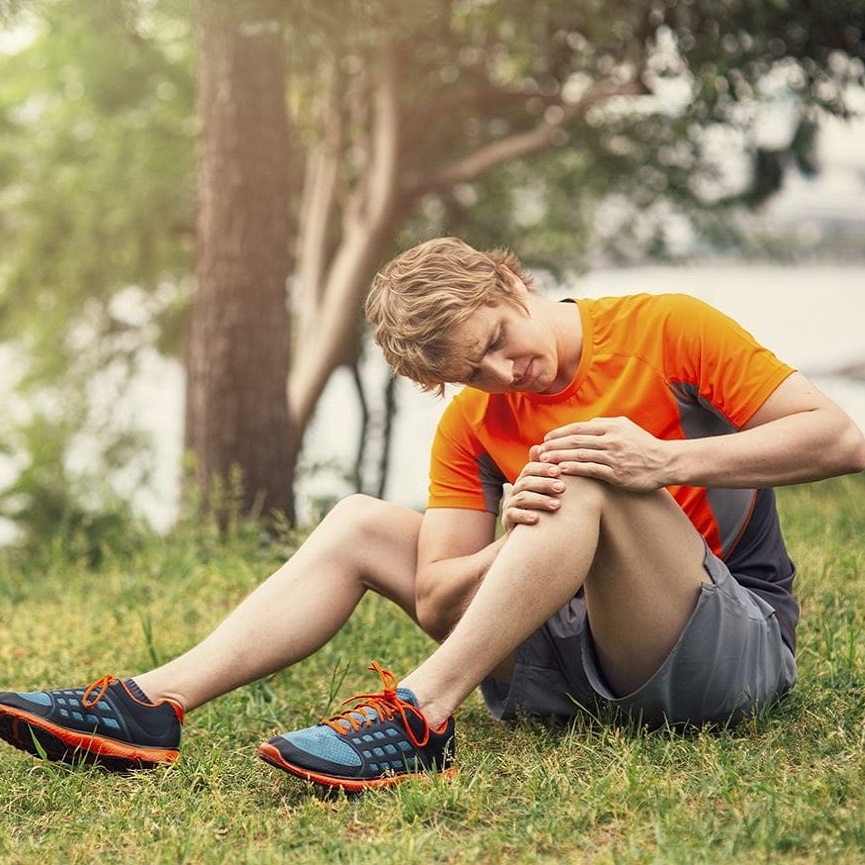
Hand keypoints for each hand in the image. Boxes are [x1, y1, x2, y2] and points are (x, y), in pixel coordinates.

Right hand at [501, 456, 566, 531]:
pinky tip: (536, 519)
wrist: (525, 535)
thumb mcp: (543, 490)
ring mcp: (510, 504)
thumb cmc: (539, 507)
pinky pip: (513, 515)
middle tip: (563, 488)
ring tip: (557, 505)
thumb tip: (549, 450)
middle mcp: (515, 490)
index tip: (559, 471)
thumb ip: (547, 473)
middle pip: (527, 482)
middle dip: (545, 484)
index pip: (530, 468)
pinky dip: (524, 515)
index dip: (544, 468)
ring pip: (523, 498)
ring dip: (540, 500)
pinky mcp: (508, 519)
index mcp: (524, 481)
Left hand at [535, 417, 669, 491]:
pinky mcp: (617, 473)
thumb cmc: (643, 446)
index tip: (547, 439)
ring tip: (545, 461)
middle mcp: (612, 439)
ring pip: (581, 455)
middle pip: (576, 441)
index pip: (579, 428)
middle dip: (555, 446)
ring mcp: (614, 456)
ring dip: (560, 457)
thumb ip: (605, 426)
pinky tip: (562, 471)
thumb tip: (584, 426)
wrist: (666, 462)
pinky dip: (575, 469)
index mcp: (612, 426)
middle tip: (540, 451)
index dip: (560, 433)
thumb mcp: (626, 428)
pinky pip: (591, 470)